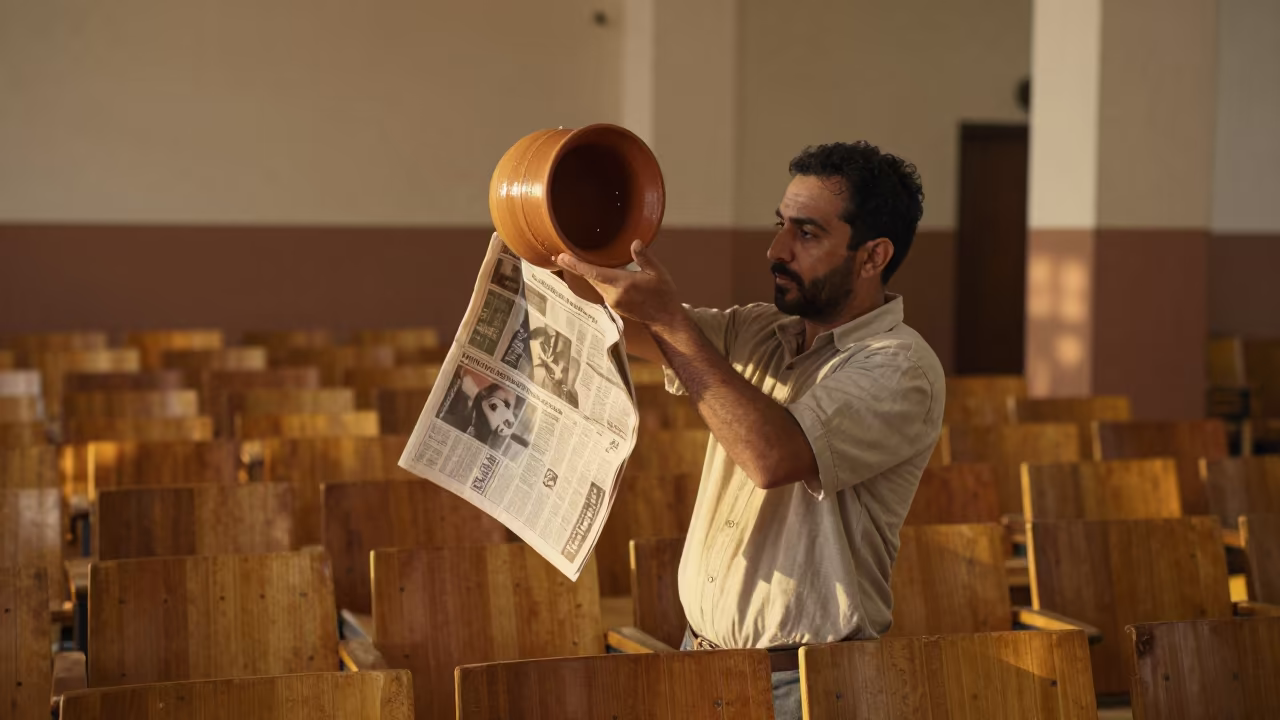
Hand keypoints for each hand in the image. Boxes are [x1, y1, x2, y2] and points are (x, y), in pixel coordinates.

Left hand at [554, 241, 680, 328]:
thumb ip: (644, 257)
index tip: (562, 257)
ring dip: (585, 273)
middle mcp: (614, 294)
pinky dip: (595, 279)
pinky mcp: (613, 305)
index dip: (577, 265)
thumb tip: (635, 243)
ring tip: (572, 260)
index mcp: (623, 284)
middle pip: (590, 278)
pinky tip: (593, 272)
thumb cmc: (663, 294)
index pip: (594, 273)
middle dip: (575, 267)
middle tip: (561, 255)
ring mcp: (612, 302)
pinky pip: (601, 289)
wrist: (665, 318)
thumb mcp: (658, 273)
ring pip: (595, 284)